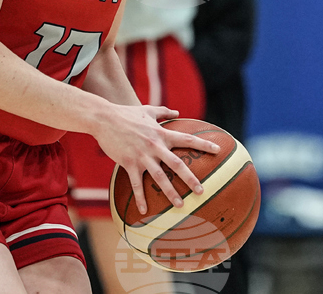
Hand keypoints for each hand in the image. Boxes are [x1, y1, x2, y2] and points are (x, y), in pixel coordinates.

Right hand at [92, 105, 219, 214]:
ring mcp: (142, 156)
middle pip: (177, 164)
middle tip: (202, 191)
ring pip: (159, 177)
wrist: (104, 118)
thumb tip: (176, 111)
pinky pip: (136, 184)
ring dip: (170, 192)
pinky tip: (144, 211)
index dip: (203, 145)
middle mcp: (155, 146)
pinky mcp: (128, 163)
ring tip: (180, 205)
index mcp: (162, 133)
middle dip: (190, 179)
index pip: (187, 139)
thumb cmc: (126, 114)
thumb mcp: (147, 110)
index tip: (218, 150)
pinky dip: (141, 198)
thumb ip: (163, 112)